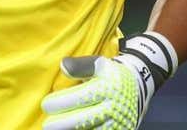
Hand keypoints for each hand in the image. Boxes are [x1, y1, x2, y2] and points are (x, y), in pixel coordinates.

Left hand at [41, 32, 177, 129]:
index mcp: (106, 89)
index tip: (46, 105)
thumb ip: (80, 65)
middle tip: (47, 125)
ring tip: (57, 129)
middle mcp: (112, 109)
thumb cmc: (112, 74)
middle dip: (59, 125)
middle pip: (80, 122)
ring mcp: (116, 125)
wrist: (140, 85)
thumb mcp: (99, 64)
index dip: (57, 104)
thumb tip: (63, 66)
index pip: (77, 99)